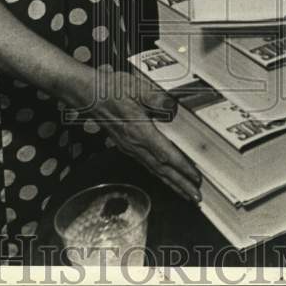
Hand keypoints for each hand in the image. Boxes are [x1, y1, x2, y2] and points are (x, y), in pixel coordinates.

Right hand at [71, 70, 201, 202]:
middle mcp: (135, 144)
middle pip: (162, 170)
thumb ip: (157, 98)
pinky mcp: (126, 146)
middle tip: (196, 197)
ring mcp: (129, 147)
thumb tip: (173, 107)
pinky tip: (165, 177)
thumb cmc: (111, 90)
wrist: (89, 95)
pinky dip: (159, 175)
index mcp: (140, 131)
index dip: (182, 168)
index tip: (195, 178)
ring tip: (185, 194)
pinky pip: (147, 165)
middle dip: (180, 185)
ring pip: (154, 170)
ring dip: (171, 184)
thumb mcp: (136, 88)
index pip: (165, 155)